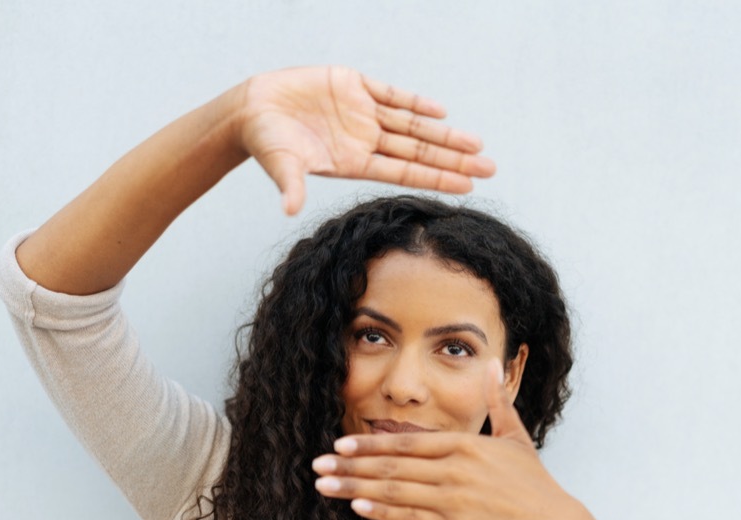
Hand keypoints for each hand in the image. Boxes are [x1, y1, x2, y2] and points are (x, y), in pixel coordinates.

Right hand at [236, 66, 495, 214]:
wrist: (251, 110)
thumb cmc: (266, 143)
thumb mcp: (281, 166)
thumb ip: (290, 186)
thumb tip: (288, 211)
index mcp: (355, 163)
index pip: (405, 172)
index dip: (437, 178)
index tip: (467, 186)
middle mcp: (366, 141)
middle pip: (419, 151)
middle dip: (454, 159)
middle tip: (489, 168)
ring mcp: (362, 114)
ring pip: (413, 125)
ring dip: (444, 135)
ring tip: (476, 145)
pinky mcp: (353, 86)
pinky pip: (391, 95)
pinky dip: (415, 103)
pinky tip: (440, 113)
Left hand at [312, 360, 590, 519]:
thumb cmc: (534, 483)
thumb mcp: (515, 436)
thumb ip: (497, 400)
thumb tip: (493, 362)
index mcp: (463, 446)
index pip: (406, 442)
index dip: (369, 442)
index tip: (340, 444)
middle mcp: (452, 469)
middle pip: (391, 465)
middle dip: (350, 465)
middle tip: (316, 464)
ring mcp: (451, 498)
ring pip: (393, 490)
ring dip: (354, 488)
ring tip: (324, 485)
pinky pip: (410, 517)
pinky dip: (381, 511)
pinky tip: (356, 507)